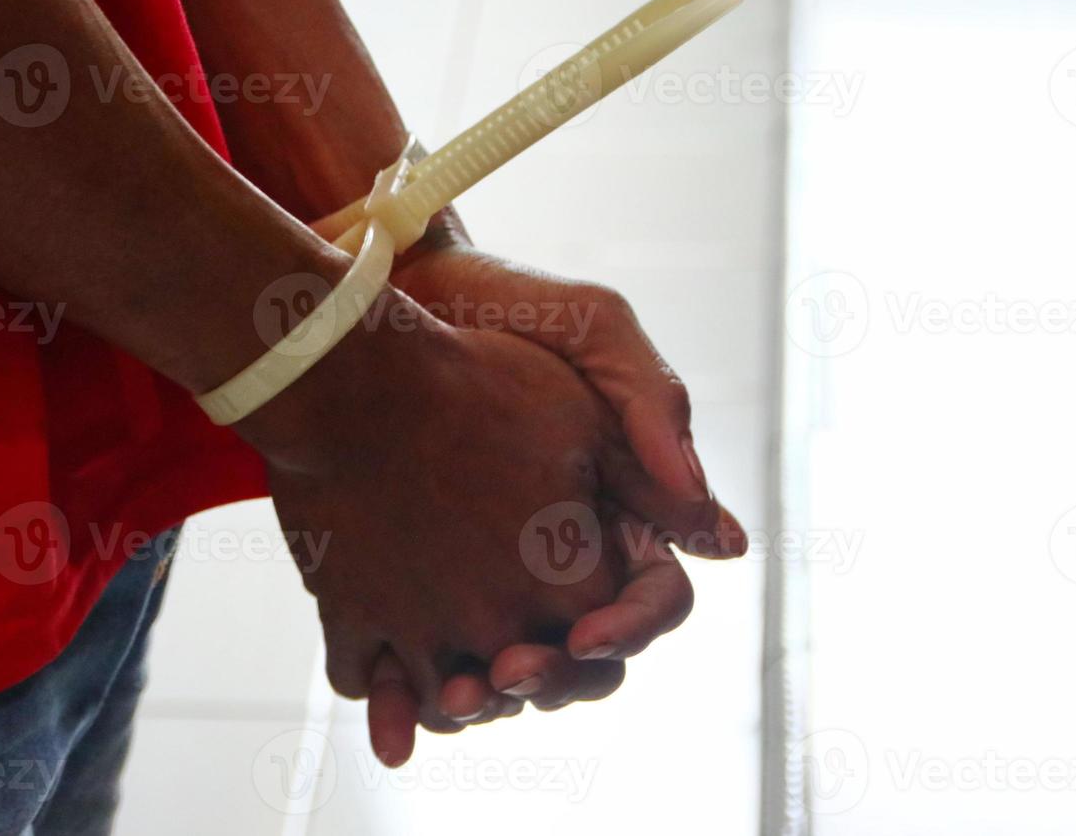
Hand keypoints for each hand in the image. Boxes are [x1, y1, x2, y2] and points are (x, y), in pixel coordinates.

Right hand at [236, 293, 641, 734]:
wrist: (353, 374)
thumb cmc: (475, 380)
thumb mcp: (588, 413)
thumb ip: (659, 484)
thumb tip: (727, 545)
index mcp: (570, 580)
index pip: (611, 646)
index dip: (607, 639)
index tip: (585, 621)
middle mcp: (499, 623)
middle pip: (528, 686)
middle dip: (531, 674)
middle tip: (515, 650)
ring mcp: (418, 626)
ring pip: (444, 700)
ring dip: (452, 692)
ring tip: (452, 668)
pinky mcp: (348, 615)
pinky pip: (359, 681)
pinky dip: (373, 682)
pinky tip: (381, 661)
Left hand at [350, 241, 745, 763]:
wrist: (393, 288)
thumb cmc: (503, 300)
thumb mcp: (590, 328)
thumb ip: (652, 407)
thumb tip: (721, 537)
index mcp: (619, 503)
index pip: (656, 597)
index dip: (631, 627)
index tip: (587, 635)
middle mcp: (559, 548)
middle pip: (582, 655)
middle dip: (552, 679)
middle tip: (503, 678)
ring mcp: (484, 565)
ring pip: (505, 667)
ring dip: (483, 699)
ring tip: (445, 703)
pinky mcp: (411, 571)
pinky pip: (422, 651)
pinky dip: (406, 692)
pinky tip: (386, 711)